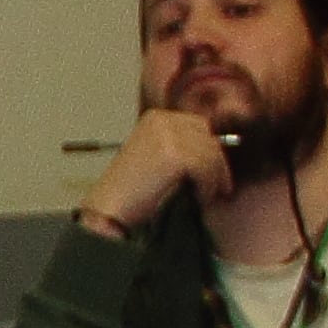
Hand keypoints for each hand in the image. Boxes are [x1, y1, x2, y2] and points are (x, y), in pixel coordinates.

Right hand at [74, 106, 233, 239]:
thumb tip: (215, 150)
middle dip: (215, 163)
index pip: (199, 126)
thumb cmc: (130, 191)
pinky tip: (197, 198)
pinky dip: (207, 187)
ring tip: (202, 196)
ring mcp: (168, 136)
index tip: (214, 173)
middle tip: (217, 187)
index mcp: (155, 118)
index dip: (209, 150)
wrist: (110, 209)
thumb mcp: (153, 156)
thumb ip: (178, 146)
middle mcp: (162, 121)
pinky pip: (208, 169)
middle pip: (208, 136)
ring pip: (212, 154)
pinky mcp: (175, 155)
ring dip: (213, 178)